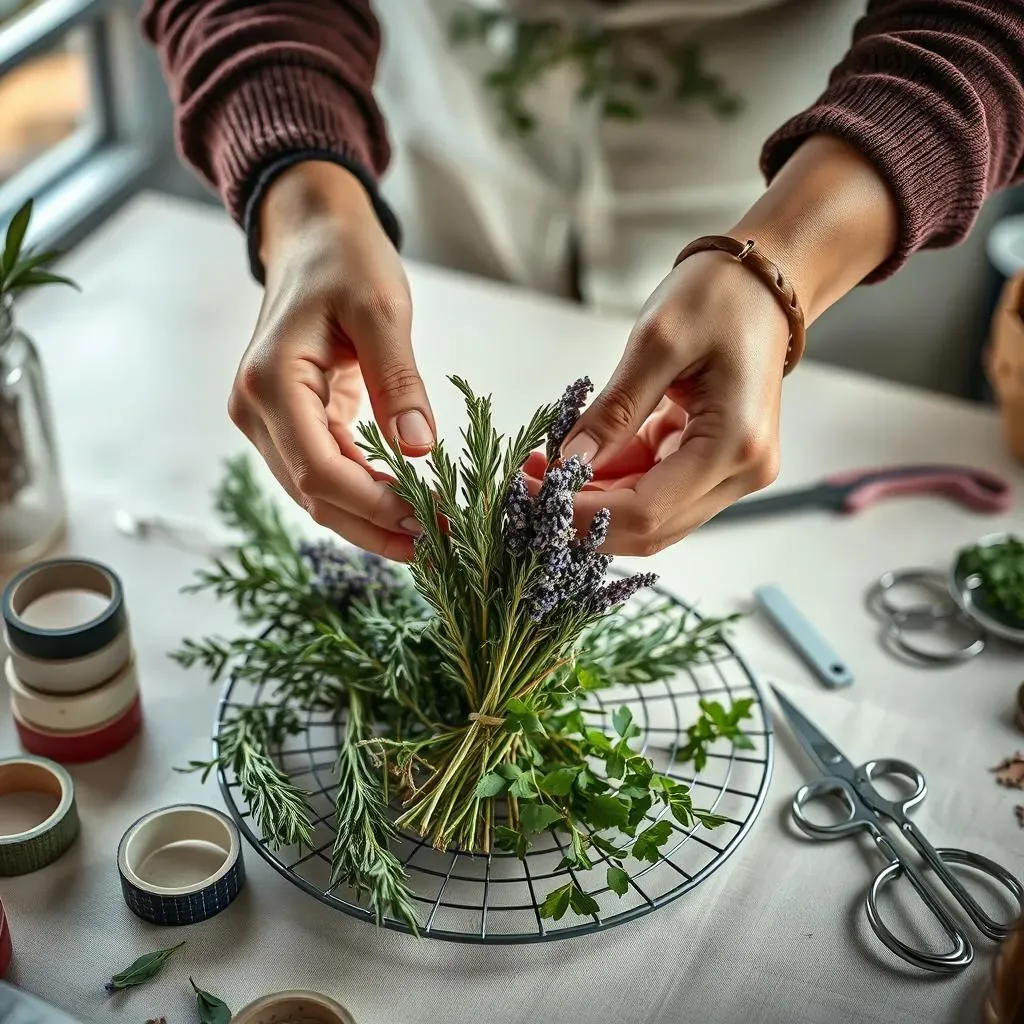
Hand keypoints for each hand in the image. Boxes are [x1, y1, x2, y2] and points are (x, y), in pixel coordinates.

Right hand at [227, 161, 432, 560]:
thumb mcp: (382, 310)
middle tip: (441, 545)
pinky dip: (365, 493)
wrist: (312, 236)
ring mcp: (266, 420)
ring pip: (318, 493)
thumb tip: (421, 449)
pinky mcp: (287, 422)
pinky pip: (326, 471)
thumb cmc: (345, 260)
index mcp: (270, 382)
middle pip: (315, 494)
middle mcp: (255, 410)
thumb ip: (399, 380)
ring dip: (372, 518)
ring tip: (431, 534)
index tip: (430, 521)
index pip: (319, 470)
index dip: (375, 504)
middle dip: (377, 526)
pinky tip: (406, 505)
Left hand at [525, 135, 898, 555]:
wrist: (766, 283)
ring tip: (541, 471)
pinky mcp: (714, 465)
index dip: (581, 514)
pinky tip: (571, 464)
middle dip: (581, 516)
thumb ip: (613, 410)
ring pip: (648, 516)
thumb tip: (568, 463)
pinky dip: (610, 483)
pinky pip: (654, 490)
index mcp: (734, 445)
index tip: (527, 493)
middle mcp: (741, 473)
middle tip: (525, 488)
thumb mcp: (657, 342)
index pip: (646, 512)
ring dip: (592, 503)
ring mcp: (731, 474)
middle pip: (649, 528)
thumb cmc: (720, 297)